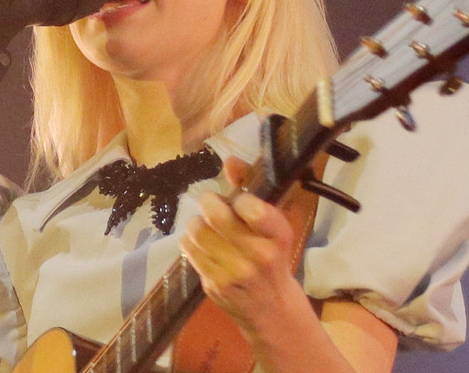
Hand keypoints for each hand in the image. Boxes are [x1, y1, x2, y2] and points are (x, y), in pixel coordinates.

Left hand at [179, 157, 301, 332]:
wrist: (271, 307)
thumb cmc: (272, 255)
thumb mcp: (272, 223)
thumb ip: (251, 188)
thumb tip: (229, 161)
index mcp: (278, 234)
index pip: (249, 205)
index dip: (238, 198)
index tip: (239, 202)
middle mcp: (259, 255)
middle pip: (216, 215)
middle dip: (209, 203)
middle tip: (212, 204)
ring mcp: (235, 272)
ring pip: (197, 231)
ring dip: (197, 222)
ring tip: (206, 225)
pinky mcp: (214, 285)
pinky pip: (189, 250)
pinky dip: (191, 240)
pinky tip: (203, 243)